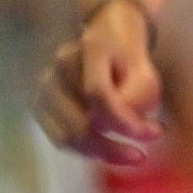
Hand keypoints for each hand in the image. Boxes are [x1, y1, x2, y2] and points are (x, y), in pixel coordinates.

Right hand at [34, 6, 163, 164]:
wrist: (105, 37)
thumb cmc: (130, 58)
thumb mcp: (145, 71)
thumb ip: (138, 96)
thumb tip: (122, 129)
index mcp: (91, 48)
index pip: (99, 94)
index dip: (124, 121)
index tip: (154, 134)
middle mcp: (60, 66)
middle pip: (79, 123)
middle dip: (114, 147)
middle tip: (143, 155)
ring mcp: (45, 86)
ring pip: (67, 137)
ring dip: (102, 152)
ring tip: (131, 154)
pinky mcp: (39, 105)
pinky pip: (60, 139)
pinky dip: (87, 151)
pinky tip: (109, 149)